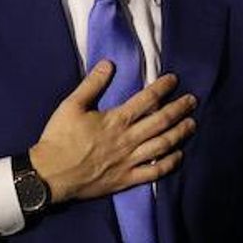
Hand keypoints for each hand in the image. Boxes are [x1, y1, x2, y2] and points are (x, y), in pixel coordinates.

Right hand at [29, 61, 195, 203]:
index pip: (147, 99)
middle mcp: (128, 139)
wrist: (50, 174)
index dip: (163, 88)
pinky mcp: (126, 179)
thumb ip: (92, 84)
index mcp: (116, 120)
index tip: (174, 79)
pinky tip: (179, 155)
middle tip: (192, 100)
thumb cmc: (59, 138)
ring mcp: (129, 161)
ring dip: (180, 133)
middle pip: (161, 121)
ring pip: (163, 145)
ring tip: (192, 124)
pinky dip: (169, 163)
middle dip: (179, 109)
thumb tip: (108, 64)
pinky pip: (154, 172)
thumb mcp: (71, 105)